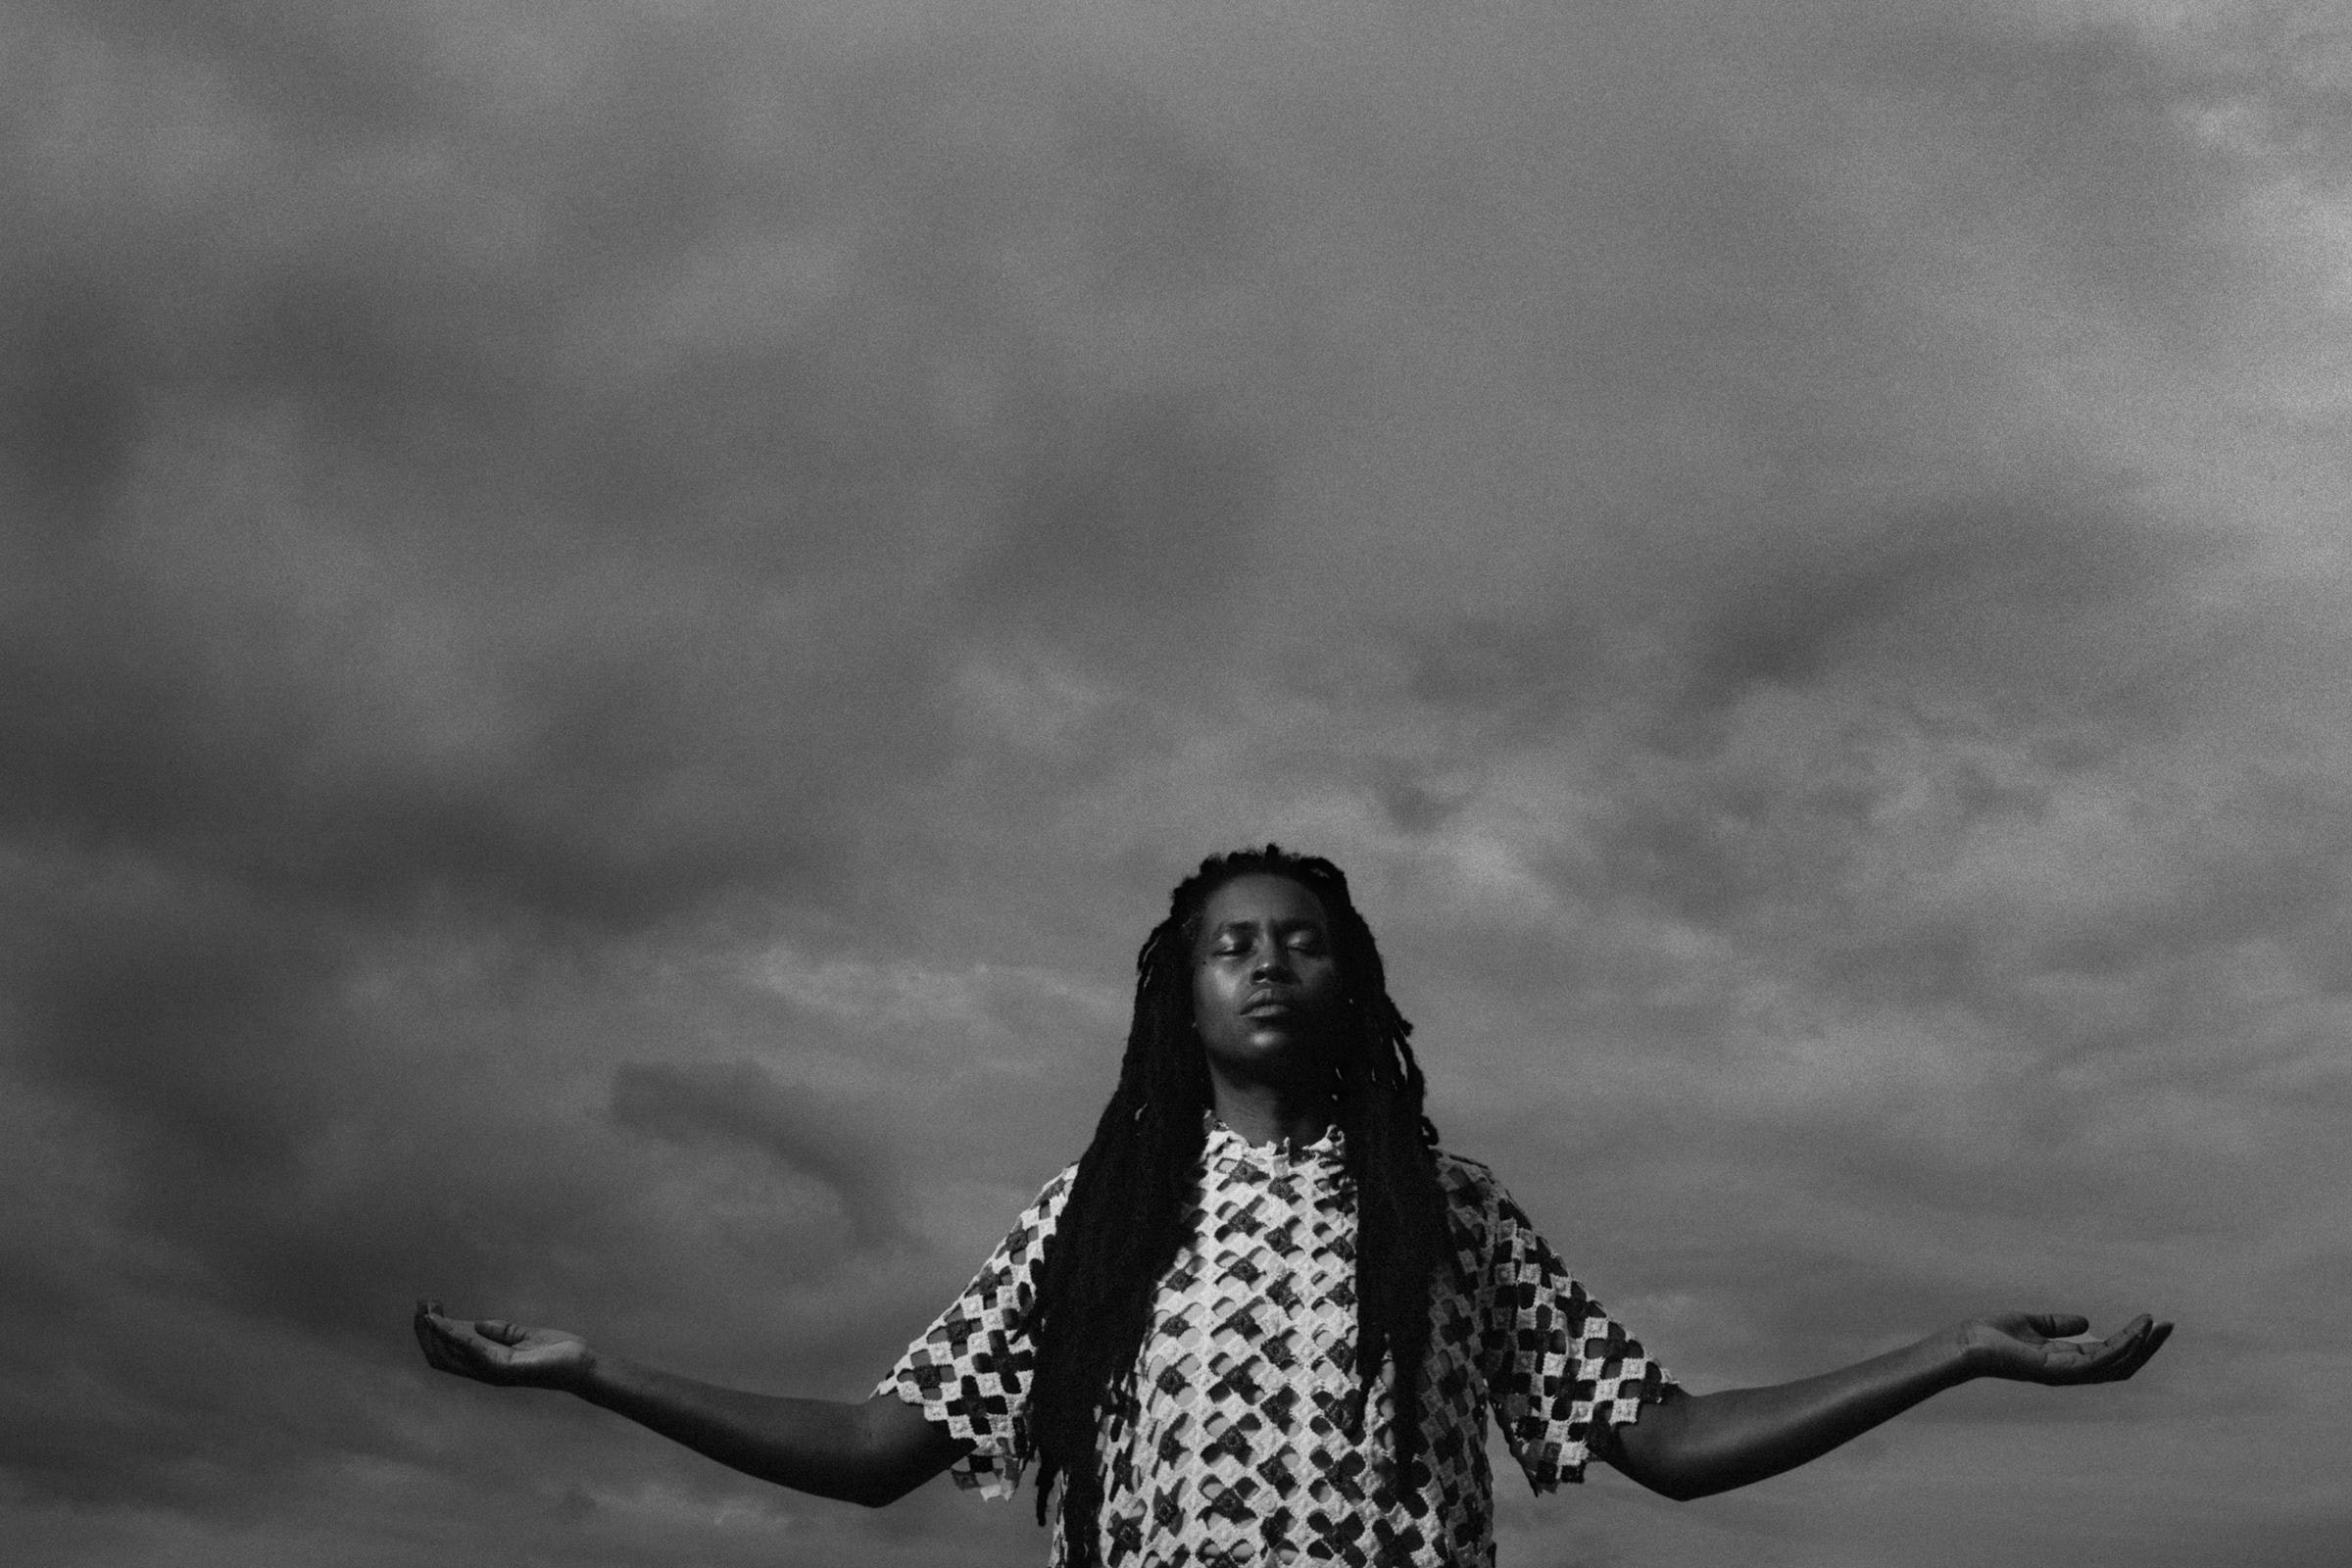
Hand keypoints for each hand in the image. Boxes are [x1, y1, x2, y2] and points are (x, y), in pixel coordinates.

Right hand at [413, 1298, 594, 1391]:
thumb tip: (476, 1324)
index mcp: (488, 1363)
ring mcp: (492, 1371)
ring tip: (425, 1313)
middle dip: (426, 1332)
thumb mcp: (523, 1336)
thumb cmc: (556, 1352)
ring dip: (433, 1334)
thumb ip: (500, 1331)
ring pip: (448, 1357)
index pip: (449, 1351)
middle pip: (441, 1356)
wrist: (582, 1364)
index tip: (427, 1308)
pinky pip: (473, 1351)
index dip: (434, 1332)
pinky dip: (454, 1337)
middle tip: (420, 1307)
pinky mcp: (503, 1368)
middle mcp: (484, 1371)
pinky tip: (443, 1322)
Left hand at [1957, 1311, 2170, 1385]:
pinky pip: (2098, 1362)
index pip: (2111, 1354)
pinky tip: (2134, 1333)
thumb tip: (2085, 1322)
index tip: (2152, 1320)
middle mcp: (2071, 1371)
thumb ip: (2057, 1325)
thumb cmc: (1991, 1335)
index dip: (2134, 1339)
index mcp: (2067, 1360)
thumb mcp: (2030, 1324)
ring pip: (2116, 1364)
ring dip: (2139, 1345)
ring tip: (2155, 1325)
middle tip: (2167, 1326)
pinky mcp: (2057, 1371)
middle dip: (2146, 1346)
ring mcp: (2066, 1373)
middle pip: (2121, 1362)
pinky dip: (2119, 1348)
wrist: (1966, 1344)